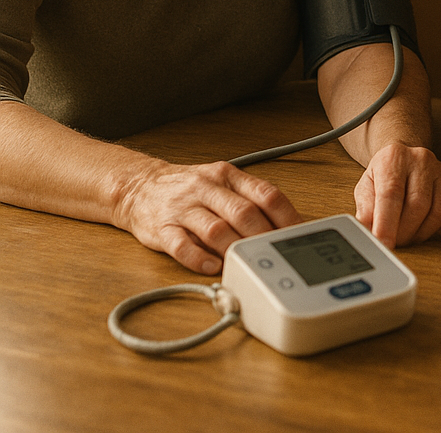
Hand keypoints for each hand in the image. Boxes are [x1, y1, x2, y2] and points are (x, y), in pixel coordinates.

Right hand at [114, 159, 301, 273]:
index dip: (286, 216)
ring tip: (248, 263)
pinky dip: (198, 258)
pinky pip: (181, 245)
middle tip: (276, 254)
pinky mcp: (162, 229)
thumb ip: (250, 199)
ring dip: (234, 248)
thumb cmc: (189, 188)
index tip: (299, 234)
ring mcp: (183, 208)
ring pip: (215, 229)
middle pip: (243, 212)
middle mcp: (206, 189)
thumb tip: (286, 224)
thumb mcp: (223, 182)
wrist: (139, 186)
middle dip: (263, 236)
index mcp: (228, 176)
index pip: (265, 193)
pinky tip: (211, 267)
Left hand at [353, 144, 440, 248]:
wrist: (403, 159)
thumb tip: (366, 235)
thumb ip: (365, 211)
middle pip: (418, 205)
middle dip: (404, 232)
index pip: (391, 194)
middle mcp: (421, 160)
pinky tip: (424, 230)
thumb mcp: (366, 188)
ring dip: (421, 234)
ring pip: (438, 213)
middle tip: (394, 242)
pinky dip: (438, 232)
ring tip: (407, 237)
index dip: (387, 224)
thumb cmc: (384, 175)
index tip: (384, 245)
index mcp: (394, 157)